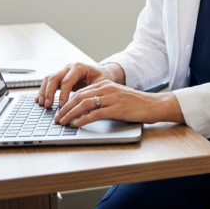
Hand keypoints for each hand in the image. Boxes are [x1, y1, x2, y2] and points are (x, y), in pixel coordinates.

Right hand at [36, 62, 121, 108]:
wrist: (102, 72)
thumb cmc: (102, 77)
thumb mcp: (100, 84)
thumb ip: (91, 93)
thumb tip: (83, 107)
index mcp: (79, 67)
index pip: (67, 81)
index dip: (63, 94)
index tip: (62, 106)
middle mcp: (69, 67)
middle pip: (54, 78)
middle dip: (49, 92)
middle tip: (48, 105)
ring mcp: (63, 71)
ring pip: (48, 79)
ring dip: (44, 91)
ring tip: (42, 103)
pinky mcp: (60, 76)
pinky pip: (48, 82)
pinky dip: (43, 90)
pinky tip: (39, 99)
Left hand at [53, 81, 184, 126]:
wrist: (153, 105)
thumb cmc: (136, 103)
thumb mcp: (116, 97)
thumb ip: (102, 100)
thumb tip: (84, 110)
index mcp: (105, 84)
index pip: (80, 91)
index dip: (67, 102)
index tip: (59, 110)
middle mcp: (107, 89)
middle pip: (79, 97)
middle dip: (65, 108)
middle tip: (56, 118)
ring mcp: (111, 98)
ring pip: (84, 104)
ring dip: (70, 114)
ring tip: (62, 122)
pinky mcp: (116, 109)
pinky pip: (95, 114)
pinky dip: (83, 119)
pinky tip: (76, 124)